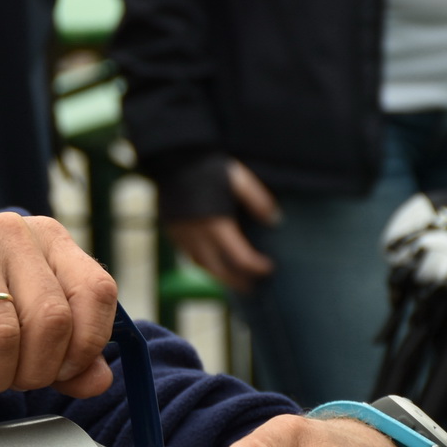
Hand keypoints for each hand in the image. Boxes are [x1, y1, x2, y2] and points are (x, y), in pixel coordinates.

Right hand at [0, 212, 119, 398]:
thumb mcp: (15, 317)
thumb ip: (63, 349)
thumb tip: (97, 380)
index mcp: (45, 237)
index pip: (95, 292)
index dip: (85, 345)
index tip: (59, 370)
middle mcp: (11, 232)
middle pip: (51, 321)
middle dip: (33, 371)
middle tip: (8, 379)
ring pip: (5, 337)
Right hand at [164, 160, 278, 292]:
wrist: (174, 159)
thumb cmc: (209, 167)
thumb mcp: (239, 180)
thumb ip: (258, 201)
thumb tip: (275, 221)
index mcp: (216, 225)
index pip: (240, 257)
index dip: (257, 266)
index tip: (269, 268)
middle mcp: (197, 236)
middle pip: (219, 271)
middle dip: (237, 281)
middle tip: (251, 288)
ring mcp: (181, 235)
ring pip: (201, 265)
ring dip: (218, 276)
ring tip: (232, 279)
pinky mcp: (172, 230)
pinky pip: (188, 255)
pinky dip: (203, 263)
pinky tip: (213, 261)